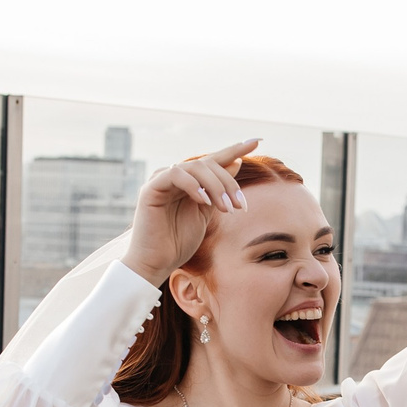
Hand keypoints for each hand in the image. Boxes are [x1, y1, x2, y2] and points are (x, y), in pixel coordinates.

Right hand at [123, 138, 256, 285]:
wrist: (155, 263)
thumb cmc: (178, 242)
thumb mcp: (207, 212)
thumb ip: (218, 189)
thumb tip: (236, 163)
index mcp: (188, 182)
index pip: (213, 160)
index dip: (234, 150)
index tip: (256, 142)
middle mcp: (174, 177)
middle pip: (208, 164)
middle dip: (228, 182)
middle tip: (240, 205)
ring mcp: (161, 180)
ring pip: (195, 167)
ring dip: (216, 186)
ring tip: (226, 209)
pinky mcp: (150, 188)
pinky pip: (175, 175)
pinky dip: (193, 186)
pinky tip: (205, 201)